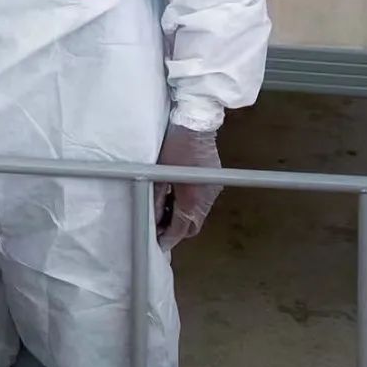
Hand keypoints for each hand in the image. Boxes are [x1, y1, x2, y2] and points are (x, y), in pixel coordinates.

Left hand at [155, 123, 221, 251]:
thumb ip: (155, 199)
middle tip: (160, 228)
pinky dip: (191, 206)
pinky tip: (177, 197)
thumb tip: (152, 218)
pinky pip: (203, 202)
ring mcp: (213, 191)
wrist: (196, 123)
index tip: (159, 244)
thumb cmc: (175, 146)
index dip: (168, 238)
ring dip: (183, 217)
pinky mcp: (215, 181)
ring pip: (198, 214)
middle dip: (177, 230)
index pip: (180, 229)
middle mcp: (207, 200)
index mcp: (192, 200)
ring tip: (165, 211)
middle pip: (192, 225)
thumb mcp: (159, 173)